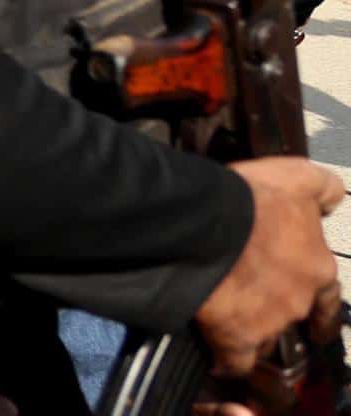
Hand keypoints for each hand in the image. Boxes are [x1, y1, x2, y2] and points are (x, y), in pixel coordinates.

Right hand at [195, 158, 342, 378]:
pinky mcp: (236, 338)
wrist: (205, 221)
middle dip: (281, 316)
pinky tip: (216, 353)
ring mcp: (269, 322)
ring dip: (253, 334)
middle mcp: (300, 300)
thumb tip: (332, 200)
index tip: (316, 314)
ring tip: (231, 325)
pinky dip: (225, 359)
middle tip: (262, 314)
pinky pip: (234, 360)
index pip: (329, 295)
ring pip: (266, 340)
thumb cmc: (250, 198)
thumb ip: (322, 188)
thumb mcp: (295, 177)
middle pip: (295, 317)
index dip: (319, 303)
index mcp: (316, 266)